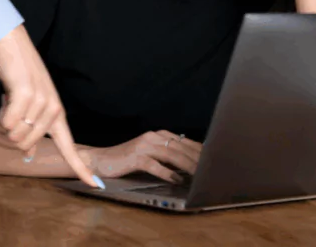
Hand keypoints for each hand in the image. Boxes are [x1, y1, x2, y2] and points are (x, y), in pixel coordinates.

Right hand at [0, 25, 98, 187]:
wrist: (11, 45)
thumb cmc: (17, 77)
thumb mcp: (28, 105)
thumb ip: (30, 127)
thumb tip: (26, 152)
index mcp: (56, 115)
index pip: (70, 147)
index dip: (80, 167)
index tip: (95, 185)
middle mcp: (53, 110)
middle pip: (24, 146)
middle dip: (7, 136)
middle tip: (5, 113)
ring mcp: (42, 102)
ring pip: (14, 135)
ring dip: (2, 121)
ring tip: (8, 100)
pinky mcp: (27, 95)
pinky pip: (8, 122)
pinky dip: (0, 113)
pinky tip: (5, 95)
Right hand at [79, 131, 202, 183]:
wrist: (101, 160)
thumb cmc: (128, 160)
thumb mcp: (151, 155)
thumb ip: (168, 156)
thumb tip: (191, 164)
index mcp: (159, 135)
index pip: (185, 142)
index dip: (200, 151)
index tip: (213, 160)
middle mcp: (153, 137)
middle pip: (181, 148)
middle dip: (197, 159)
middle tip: (210, 170)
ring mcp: (143, 146)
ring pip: (171, 155)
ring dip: (187, 165)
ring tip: (198, 175)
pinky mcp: (135, 157)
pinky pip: (154, 165)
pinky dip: (167, 172)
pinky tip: (176, 180)